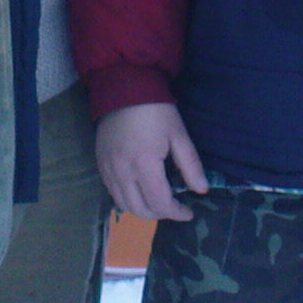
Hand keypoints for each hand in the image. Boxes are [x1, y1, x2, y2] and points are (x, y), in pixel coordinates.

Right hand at [97, 102, 207, 220]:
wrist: (124, 88)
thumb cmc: (156, 110)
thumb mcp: (179, 135)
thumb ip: (190, 165)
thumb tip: (202, 190)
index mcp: (144, 164)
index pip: (160, 203)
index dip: (176, 213)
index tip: (189, 212)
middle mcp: (122, 171)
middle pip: (140, 209)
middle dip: (161, 214)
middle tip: (175, 207)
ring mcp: (108, 169)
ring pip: (124, 205)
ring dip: (143, 209)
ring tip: (158, 201)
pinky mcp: (100, 164)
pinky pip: (112, 192)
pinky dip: (127, 199)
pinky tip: (140, 191)